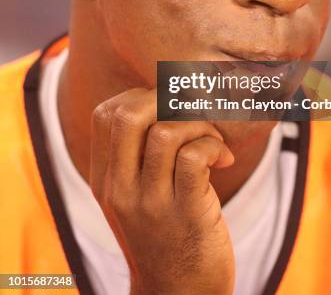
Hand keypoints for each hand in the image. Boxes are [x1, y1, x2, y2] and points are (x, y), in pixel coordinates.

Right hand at [90, 88, 235, 294]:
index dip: (138, 96)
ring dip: (199, 124)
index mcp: (105, 180)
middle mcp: (120, 189)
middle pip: (129, 115)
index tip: (166, 107)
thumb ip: (136, 157)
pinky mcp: (186, 214)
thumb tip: (163, 103)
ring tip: (213, 140)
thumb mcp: (134, 198)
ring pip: (166, 132)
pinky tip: (224, 160)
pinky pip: (195, 157)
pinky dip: (214, 146)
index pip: (104, 114)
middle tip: (190, 113)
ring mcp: (151, 204)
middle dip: (165, 99)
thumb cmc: (164, 236)